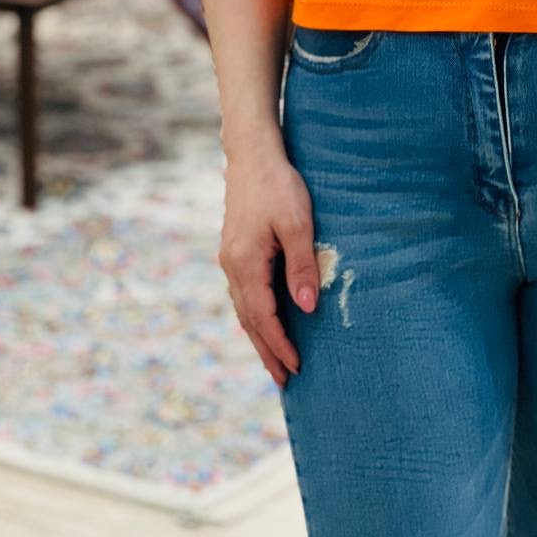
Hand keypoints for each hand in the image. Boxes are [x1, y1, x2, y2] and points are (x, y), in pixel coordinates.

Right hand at [218, 143, 320, 386]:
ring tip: (276, 359)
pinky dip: (254, 314)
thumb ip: (301, 266)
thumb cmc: (279, 186)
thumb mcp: (298, 224)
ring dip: (259, 336)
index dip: (280, 344)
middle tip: (285, 380)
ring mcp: (230, 258)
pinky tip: (265, 321)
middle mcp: (232, 265)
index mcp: (245, 263)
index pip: (262, 317)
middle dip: (266, 351)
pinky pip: (244, 292)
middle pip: (248, 320)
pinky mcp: (235, 249)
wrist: (252, 155)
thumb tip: (306, 308)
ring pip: (243, 308)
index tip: (296, 368)